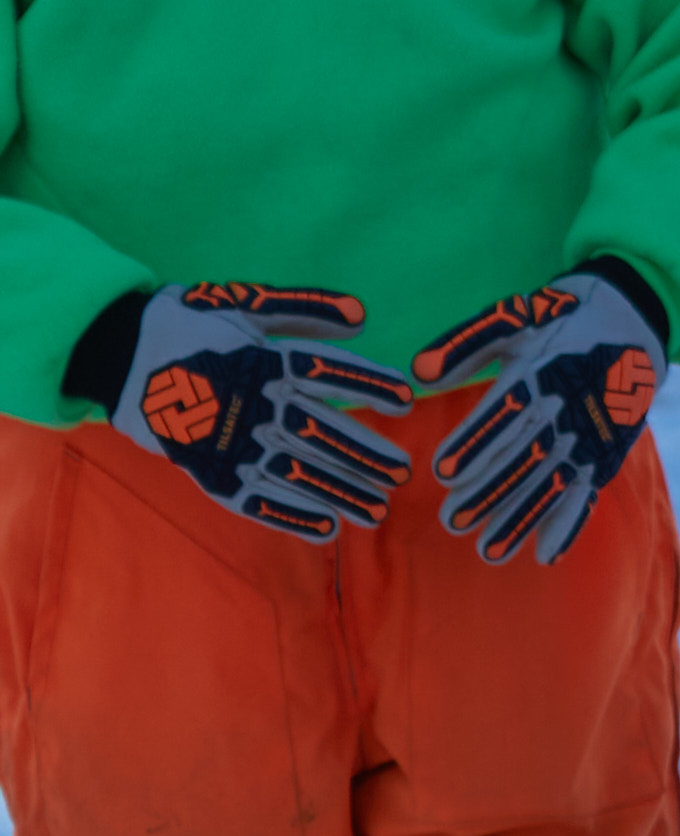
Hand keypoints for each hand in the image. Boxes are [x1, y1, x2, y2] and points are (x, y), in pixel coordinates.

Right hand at [107, 284, 408, 540]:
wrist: (117, 357)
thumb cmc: (191, 325)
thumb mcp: (244, 305)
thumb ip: (303, 309)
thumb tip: (363, 314)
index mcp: (261, 359)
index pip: (326, 372)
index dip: (367, 385)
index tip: (406, 400)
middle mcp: (250, 405)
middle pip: (318, 432)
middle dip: (363, 455)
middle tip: (402, 473)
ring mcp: (229, 443)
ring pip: (294, 472)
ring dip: (339, 492)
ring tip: (378, 511)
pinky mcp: (210, 471)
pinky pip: (255, 500)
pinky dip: (292, 515)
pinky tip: (327, 529)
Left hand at [416, 267, 668, 562]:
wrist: (635, 318)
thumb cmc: (560, 318)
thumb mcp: (514, 317)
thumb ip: (465, 344)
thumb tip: (418, 371)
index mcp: (541, 371)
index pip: (503, 414)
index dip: (473, 444)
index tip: (441, 473)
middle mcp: (569, 407)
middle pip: (525, 456)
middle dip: (488, 492)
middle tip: (451, 522)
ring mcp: (591, 434)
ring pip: (552, 483)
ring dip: (520, 518)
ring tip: (487, 551)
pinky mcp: (608, 452)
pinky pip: (588, 493)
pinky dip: (569, 524)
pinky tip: (544, 554)